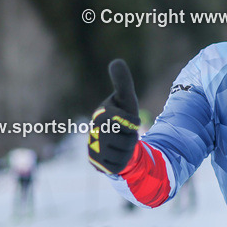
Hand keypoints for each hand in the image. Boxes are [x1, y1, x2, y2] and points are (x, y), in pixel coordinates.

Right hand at [88, 59, 140, 174]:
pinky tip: (116, 155)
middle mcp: (93, 132)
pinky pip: (119, 165)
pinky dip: (123, 162)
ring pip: (125, 153)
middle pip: (128, 139)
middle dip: (131, 137)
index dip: (134, 123)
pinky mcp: (96, 164)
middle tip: (125, 134)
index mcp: (101, 114)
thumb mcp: (127, 100)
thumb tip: (116, 61)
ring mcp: (93, 149)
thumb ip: (123, 83)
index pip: (130, 121)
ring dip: (128, 150)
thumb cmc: (123, 119)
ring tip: (121, 144)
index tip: (130, 121)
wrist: (117, 143)